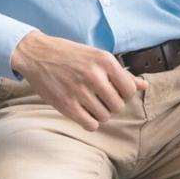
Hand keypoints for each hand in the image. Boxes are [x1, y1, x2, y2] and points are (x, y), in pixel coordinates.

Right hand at [9, 31, 146, 130]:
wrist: (36, 54)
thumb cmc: (69, 55)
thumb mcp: (96, 56)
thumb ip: (121, 73)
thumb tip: (144, 86)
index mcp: (104, 60)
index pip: (129, 90)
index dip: (123, 94)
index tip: (112, 90)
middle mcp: (94, 75)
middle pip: (117, 106)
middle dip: (110, 104)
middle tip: (98, 97)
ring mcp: (79, 91)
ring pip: (105, 116)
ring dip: (99, 114)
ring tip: (88, 103)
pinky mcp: (66, 105)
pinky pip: (91, 124)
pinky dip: (89, 122)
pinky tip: (82, 112)